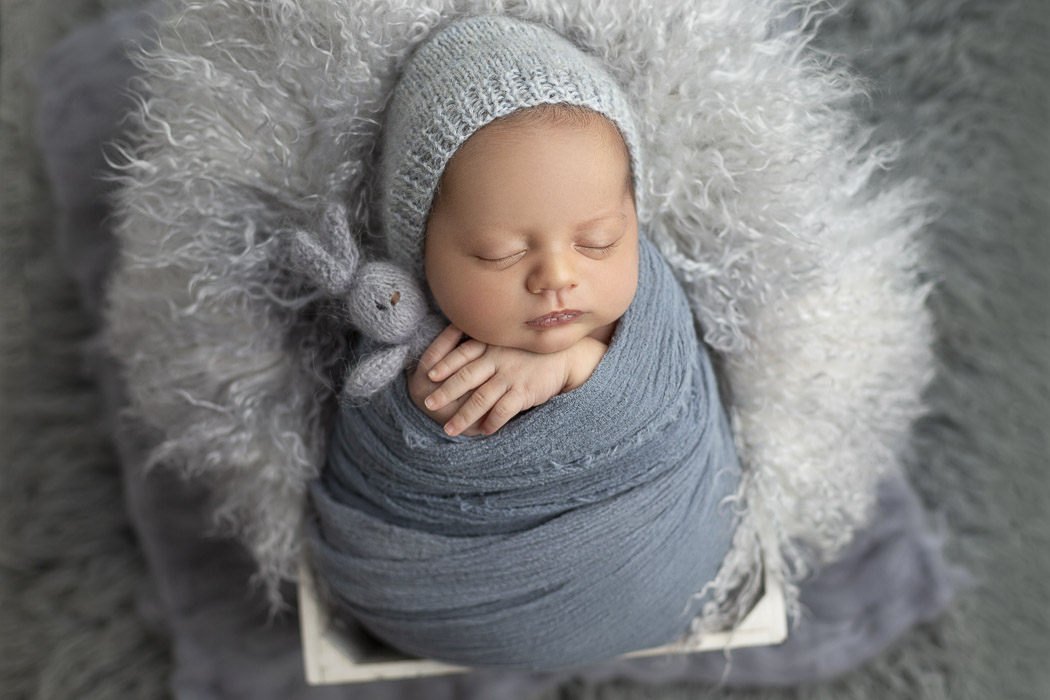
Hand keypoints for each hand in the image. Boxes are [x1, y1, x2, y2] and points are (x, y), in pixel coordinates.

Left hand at [421, 325, 606, 436]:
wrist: (564, 354)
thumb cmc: (529, 350)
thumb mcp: (505, 342)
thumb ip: (485, 348)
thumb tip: (460, 359)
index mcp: (491, 345)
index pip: (461, 354)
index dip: (444, 364)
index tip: (428, 375)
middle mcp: (497, 359)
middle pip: (465, 377)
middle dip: (445, 393)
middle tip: (429, 405)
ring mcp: (510, 376)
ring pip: (480, 398)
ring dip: (463, 416)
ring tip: (450, 429)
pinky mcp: (524, 391)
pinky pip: (503, 410)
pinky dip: (492, 422)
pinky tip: (483, 431)